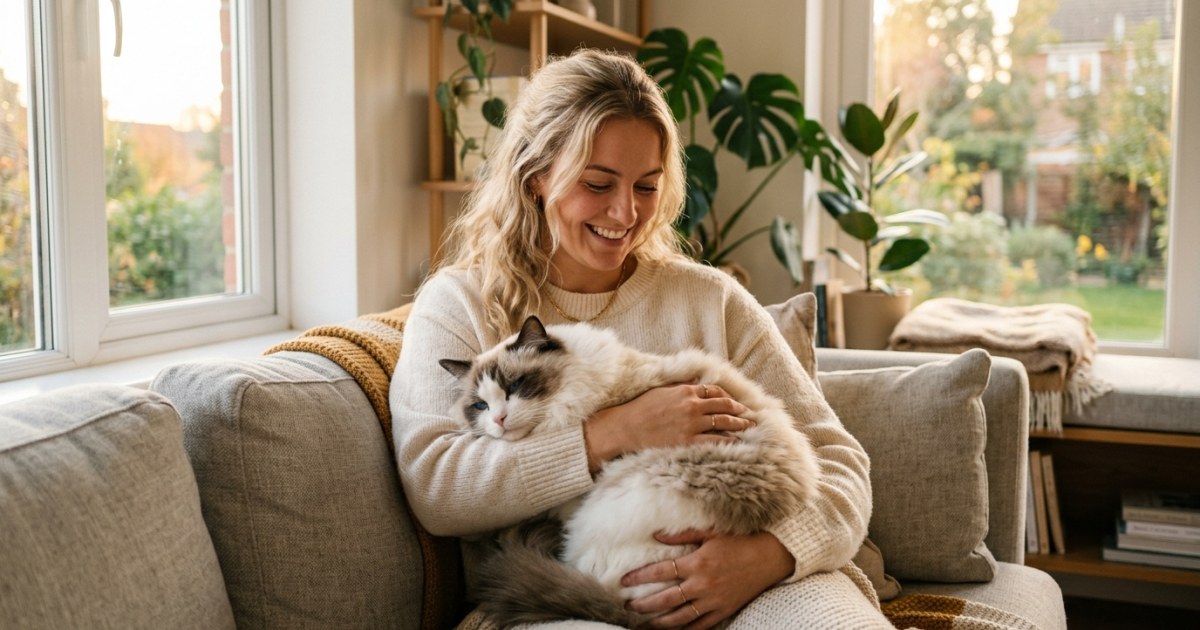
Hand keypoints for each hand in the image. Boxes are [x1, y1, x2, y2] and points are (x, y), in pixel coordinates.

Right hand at [584, 383, 752, 472]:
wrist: (625, 428)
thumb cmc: (639, 409)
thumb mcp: (660, 391)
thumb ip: (679, 387)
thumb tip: (694, 383)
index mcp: (685, 391)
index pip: (713, 391)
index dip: (727, 397)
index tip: (734, 402)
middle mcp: (692, 406)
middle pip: (723, 406)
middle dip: (738, 410)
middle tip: (748, 414)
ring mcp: (691, 424)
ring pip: (723, 423)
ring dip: (738, 424)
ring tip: (748, 427)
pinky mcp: (688, 441)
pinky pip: (715, 441)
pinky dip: (729, 441)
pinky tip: (736, 443)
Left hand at [622, 530, 794, 629]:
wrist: (771, 556)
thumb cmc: (741, 541)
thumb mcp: (711, 532)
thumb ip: (683, 534)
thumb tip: (657, 535)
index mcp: (698, 563)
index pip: (660, 572)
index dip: (639, 577)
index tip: (624, 580)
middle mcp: (703, 585)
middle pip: (666, 599)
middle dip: (644, 604)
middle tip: (628, 606)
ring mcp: (714, 601)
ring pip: (681, 617)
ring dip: (660, 621)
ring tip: (645, 623)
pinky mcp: (725, 610)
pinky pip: (701, 626)